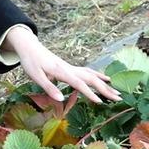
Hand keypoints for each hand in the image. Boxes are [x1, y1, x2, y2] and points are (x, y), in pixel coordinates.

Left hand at [5, 27, 120, 105]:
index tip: (100, 102)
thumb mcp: (35, 76)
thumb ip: (49, 88)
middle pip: (91, 79)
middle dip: (105, 89)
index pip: (79, 84)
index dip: (90, 93)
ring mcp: (71, 67)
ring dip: (104, 83)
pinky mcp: (71, 68)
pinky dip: (98, 76)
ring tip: (117, 91)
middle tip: (119, 97)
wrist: (30, 47)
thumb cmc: (31, 62)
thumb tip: (61, 100)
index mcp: (62, 72)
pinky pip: (88, 72)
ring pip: (92, 75)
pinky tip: (105, 79)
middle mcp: (70, 69)